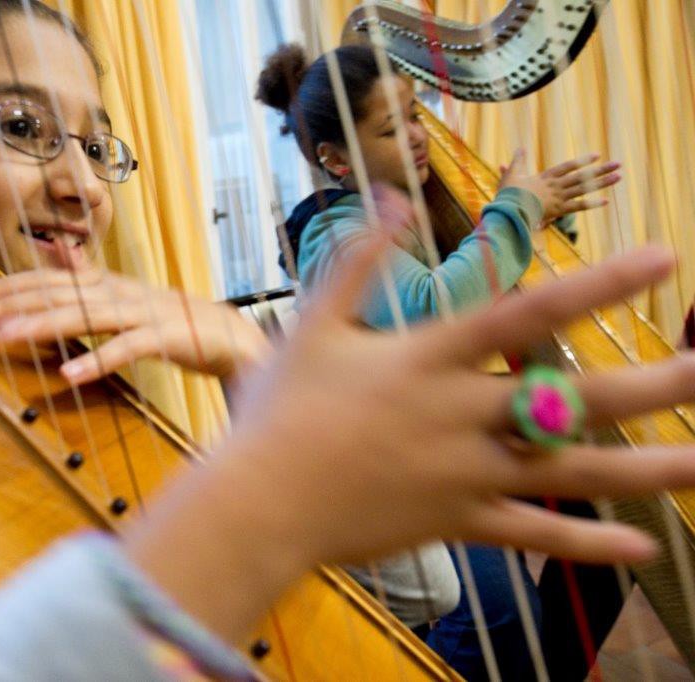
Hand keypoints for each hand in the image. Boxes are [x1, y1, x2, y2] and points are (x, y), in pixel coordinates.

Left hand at [0, 269, 270, 383]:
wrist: (225, 333)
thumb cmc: (167, 320)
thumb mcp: (123, 298)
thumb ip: (90, 280)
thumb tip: (60, 254)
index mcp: (103, 284)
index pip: (46, 280)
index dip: (5, 287)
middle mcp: (117, 292)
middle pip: (56, 292)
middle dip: (9, 302)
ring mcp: (141, 313)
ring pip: (86, 314)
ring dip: (44, 324)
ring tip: (7, 336)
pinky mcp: (164, 338)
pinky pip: (127, 349)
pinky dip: (99, 360)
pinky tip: (70, 374)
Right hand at [127, 232, 694, 642]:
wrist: (258, 502)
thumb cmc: (278, 411)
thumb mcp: (311, 325)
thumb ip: (358, 260)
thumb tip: (392, 199)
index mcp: (429, 360)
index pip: (526, 314)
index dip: (598, 284)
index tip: (664, 259)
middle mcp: (460, 415)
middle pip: (571, 399)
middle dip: (650, 385)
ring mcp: (464, 475)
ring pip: (570, 474)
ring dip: (646, 472)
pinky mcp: (457, 522)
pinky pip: (533, 536)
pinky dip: (587, 545)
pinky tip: (643, 550)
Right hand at [499, 148, 620, 223]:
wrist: (509, 209)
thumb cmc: (508, 194)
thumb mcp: (512, 175)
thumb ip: (518, 161)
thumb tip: (520, 147)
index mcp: (546, 177)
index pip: (568, 166)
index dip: (583, 161)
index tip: (597, 156)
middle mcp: (556, 185)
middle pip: (582, 175)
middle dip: (601, 169)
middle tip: (618, 163)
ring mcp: (559, 197)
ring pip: (584, 188)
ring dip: (602, 182)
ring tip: (618, 177)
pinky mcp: (558, 210)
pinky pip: (578, 206)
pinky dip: (592, 204)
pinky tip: (606, 201)